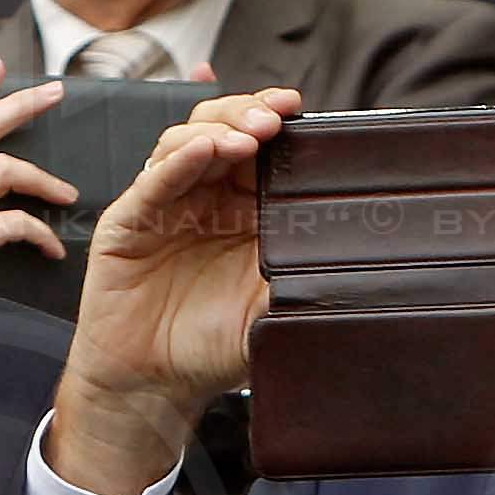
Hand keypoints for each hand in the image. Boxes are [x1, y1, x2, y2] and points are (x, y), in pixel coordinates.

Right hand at [47, 86, 298, 494]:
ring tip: (245, 138)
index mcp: (241, 208)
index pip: (259, 147)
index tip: (299, 109)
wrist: (155, 385)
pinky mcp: (127, 222)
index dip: (274, 120)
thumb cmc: (213, 346)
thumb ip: (307, 278)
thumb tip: (366, 261)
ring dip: (217, 131)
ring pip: (184, 142)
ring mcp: (164, 204)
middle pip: (221, 128)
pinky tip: (202, 151)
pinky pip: (152, 183)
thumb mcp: (273, 309)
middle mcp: (203, 197)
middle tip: (273, 120)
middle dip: (247, 114)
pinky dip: (177, 162)